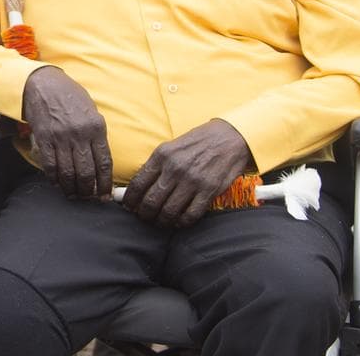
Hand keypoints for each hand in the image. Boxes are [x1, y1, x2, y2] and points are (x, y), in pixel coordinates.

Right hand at [22, 66, 112, 200]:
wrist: (43, 83)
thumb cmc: (69, 96)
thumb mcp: (91, 111)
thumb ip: (96, 134)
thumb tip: (100, 159)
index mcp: (96, 127)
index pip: (104, 163)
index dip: (105, 184)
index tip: (104, 195)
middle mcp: (80, 134)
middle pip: (87, 172)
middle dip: (88, 190)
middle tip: (88, 197)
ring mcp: (61, 137)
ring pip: (68, 173)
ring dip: (71, 189)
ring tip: (73, 195)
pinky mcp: (44, 139)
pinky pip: (50, 166)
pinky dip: (54, 179)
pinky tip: (57, 183)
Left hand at [121, 120, 252, 228]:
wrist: (230, 137)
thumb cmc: (198, 142)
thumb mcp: (172, 146)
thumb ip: (156, 165)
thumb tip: (139, 187)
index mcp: (162, 155)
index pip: (138, 184)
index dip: (130, 201)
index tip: (129, 208)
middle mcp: (175, 168)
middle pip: (151, 201)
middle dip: (144, 214)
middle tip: (145, 218)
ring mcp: (192, 180)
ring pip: (169, 211)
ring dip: (162, 221)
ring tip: (161, 222)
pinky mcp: (209, 190)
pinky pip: (191, 214)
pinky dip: (182, 222)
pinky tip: (179, 221)